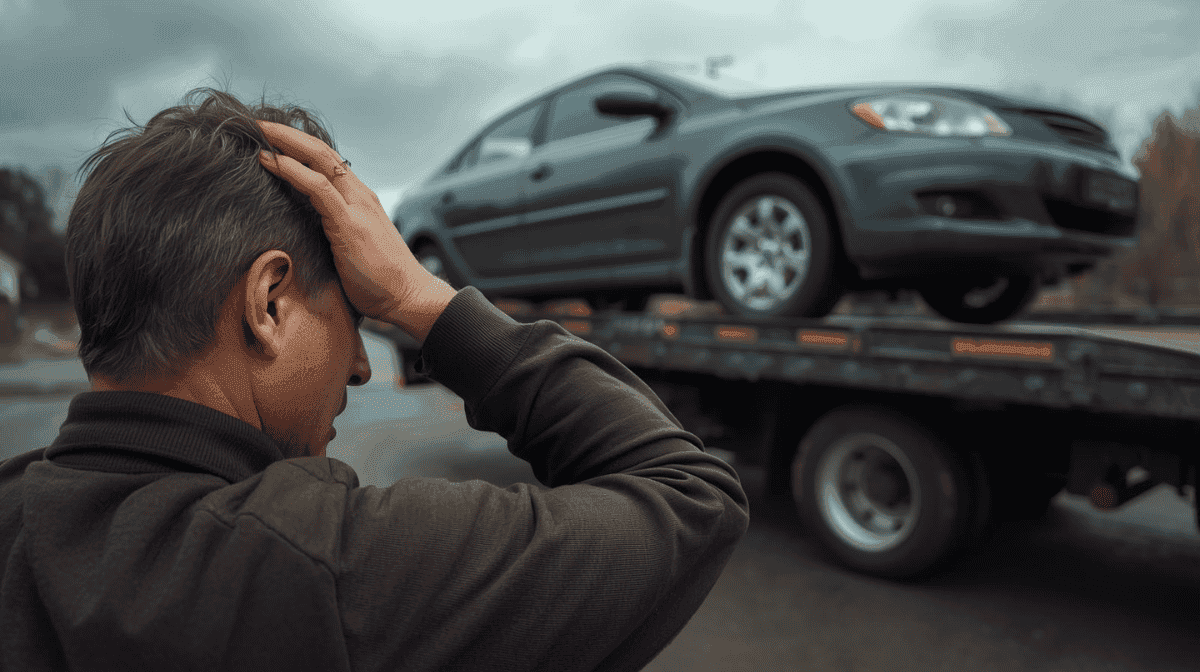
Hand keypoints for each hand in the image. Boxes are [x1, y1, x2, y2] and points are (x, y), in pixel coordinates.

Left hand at [256, 121, 455, 343]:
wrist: (409, 297)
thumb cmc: (380, 282)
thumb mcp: (354, 249)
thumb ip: (335, 234)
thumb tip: (306, 237)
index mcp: (362, 201)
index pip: (329, 163)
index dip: (300, 147)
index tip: (273, 140)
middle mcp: (361, 196)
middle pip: (323, 152)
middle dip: (289, 135)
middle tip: (259, 124)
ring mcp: (357, 207)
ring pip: (319, 160)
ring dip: (286, 143)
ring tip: (259, 132)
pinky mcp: (350, 223)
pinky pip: (317, 187)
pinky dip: (292, 170)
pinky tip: (271, 161)